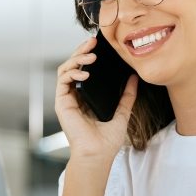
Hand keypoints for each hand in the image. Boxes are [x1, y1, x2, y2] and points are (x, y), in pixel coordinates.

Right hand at [54, 35, 137, 164]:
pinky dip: (72, 71)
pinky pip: (63, 80)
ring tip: (91, 56)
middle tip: (93, 41)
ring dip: (76, 58)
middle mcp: (75, 95)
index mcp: (87, 96)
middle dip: (82, 50)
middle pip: (74, 64)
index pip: (85, 69)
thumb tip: (134, 77)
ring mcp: (67, 97)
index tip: (100, 45)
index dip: (90, 55)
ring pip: (66, 68)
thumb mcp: (123, 112)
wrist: (98, 154)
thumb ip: (127, 95)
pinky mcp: (61, 102)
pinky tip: (85, 72)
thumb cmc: (107, 140)